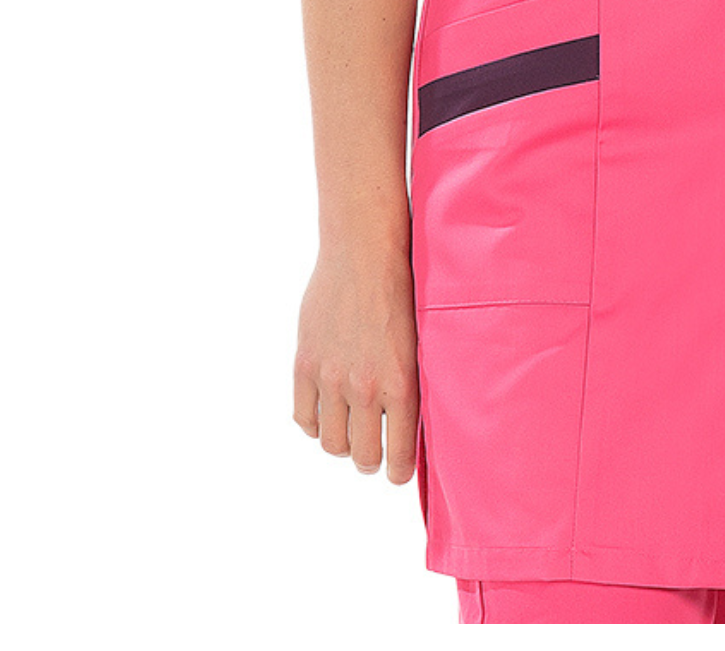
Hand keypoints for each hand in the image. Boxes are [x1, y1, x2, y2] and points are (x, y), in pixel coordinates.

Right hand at [293, 245, 419, 482]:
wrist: (363, 251)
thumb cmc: (402, 288)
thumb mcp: (420, 339)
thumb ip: (412, 382)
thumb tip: (412, 423)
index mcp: (401, 382)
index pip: (397, 455)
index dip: (397, 472)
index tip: (397, 474)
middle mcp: (365, 387)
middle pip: (362, 456)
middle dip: (371, 460)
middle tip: (374, 453)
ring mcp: (331, 377)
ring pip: (331, 443)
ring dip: (342, 443)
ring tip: (351, 431)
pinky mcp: (305, 364)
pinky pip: (304, 418)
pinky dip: (314, 423)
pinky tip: (326, 411)